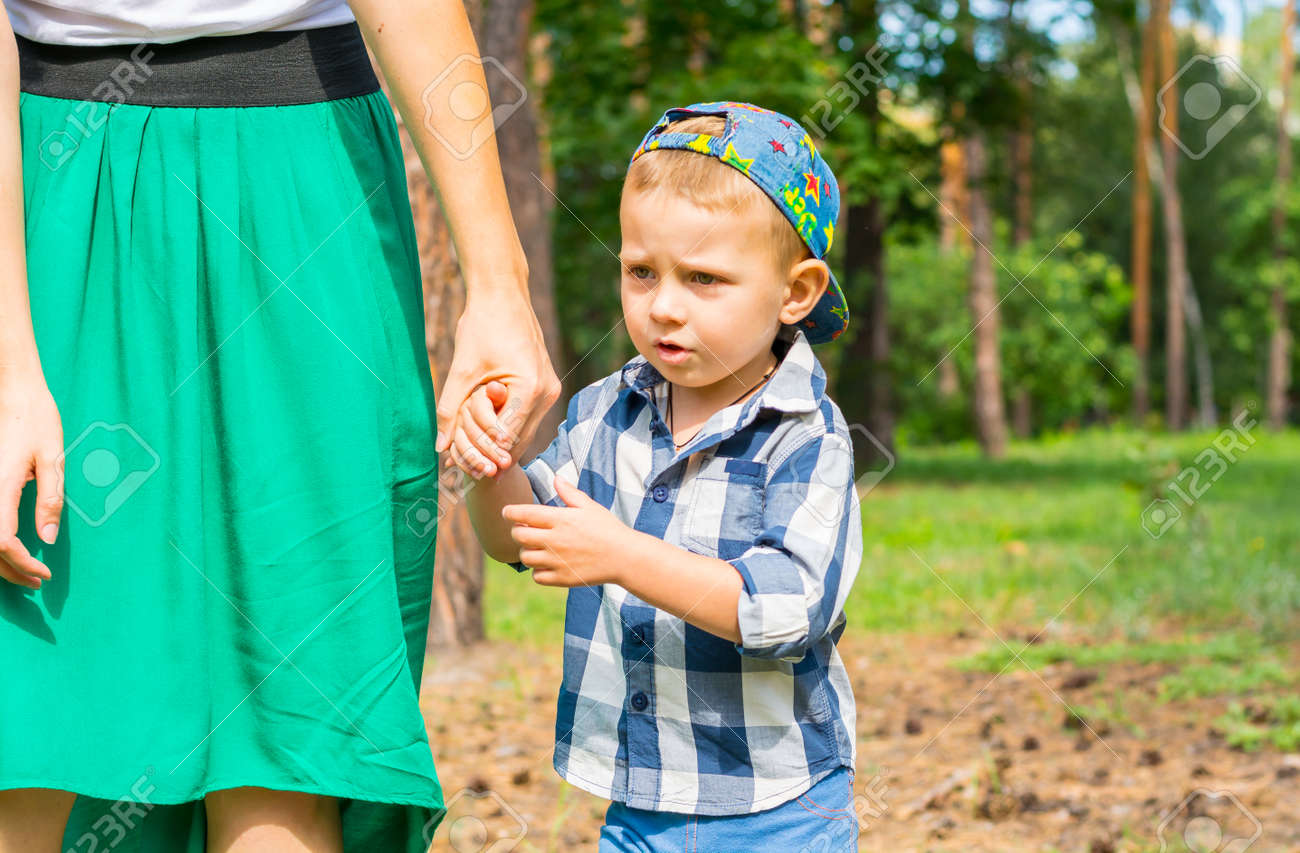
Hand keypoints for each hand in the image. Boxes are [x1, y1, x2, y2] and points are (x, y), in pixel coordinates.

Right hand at [0, 377, 63, 587]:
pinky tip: (8, 549)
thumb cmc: (36, 419)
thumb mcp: (53, 459)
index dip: (21, 564)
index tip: (43, 574)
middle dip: (9, 570)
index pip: (2, 542)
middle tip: (36, 582)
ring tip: (24, 571)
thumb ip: (50, 500)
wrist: (13, 390)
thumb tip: (46, 539)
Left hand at [434, 287, 559, 473]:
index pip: (507, 438)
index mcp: (530, 389)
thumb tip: (440, 447)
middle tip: (467, 473)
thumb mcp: (461, 370)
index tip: (465, 471)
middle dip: (492, 456)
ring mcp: (550, 390)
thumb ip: (450, 410)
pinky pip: (526, 418)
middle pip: (519, 442)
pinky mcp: (545, 385)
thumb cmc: (482, 326)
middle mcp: (547, 392)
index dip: (485, 456)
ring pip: (524, 433)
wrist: (502, 295)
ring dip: (500, 445)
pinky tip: (486, 436)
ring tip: (474, 458)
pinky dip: (508, 428)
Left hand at [502, 475, 632, 586]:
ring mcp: (557, 561)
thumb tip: (556, 478)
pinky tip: (546, 563)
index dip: (510, 512)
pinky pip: (536, 576)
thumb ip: (569, 493)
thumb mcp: (589, 506)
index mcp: (560, 519)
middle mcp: (555, 540)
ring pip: (525, 557)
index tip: (507, 512)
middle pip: (519, 536)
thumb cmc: (607, 528)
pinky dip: (537, 570)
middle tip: (524, 530)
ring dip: (527, 551)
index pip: (523, 514)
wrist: (624, 557)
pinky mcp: (561, 578)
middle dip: (517, 531)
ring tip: (536, 547)